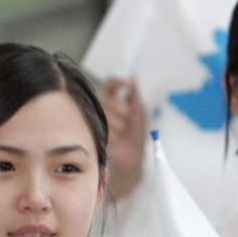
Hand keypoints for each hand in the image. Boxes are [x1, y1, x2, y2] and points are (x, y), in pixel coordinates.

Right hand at [100, 77, 146, 198]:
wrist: (132, 158)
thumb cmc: (136, 136)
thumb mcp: (140, 113)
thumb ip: (135, 95)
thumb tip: (132, 78)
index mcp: (114, 100)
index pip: (109, 84)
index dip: (116, 82)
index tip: (126, 84)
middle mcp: (104, 108)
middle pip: (107, 99)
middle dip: (122, 111)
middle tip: (129, 121)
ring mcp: (99, 121)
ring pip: (108, 115)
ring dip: (120, 126)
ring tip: (124, 134)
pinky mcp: (97, 134)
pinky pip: (106, 128)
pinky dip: (116, 135)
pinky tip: (118, 141)